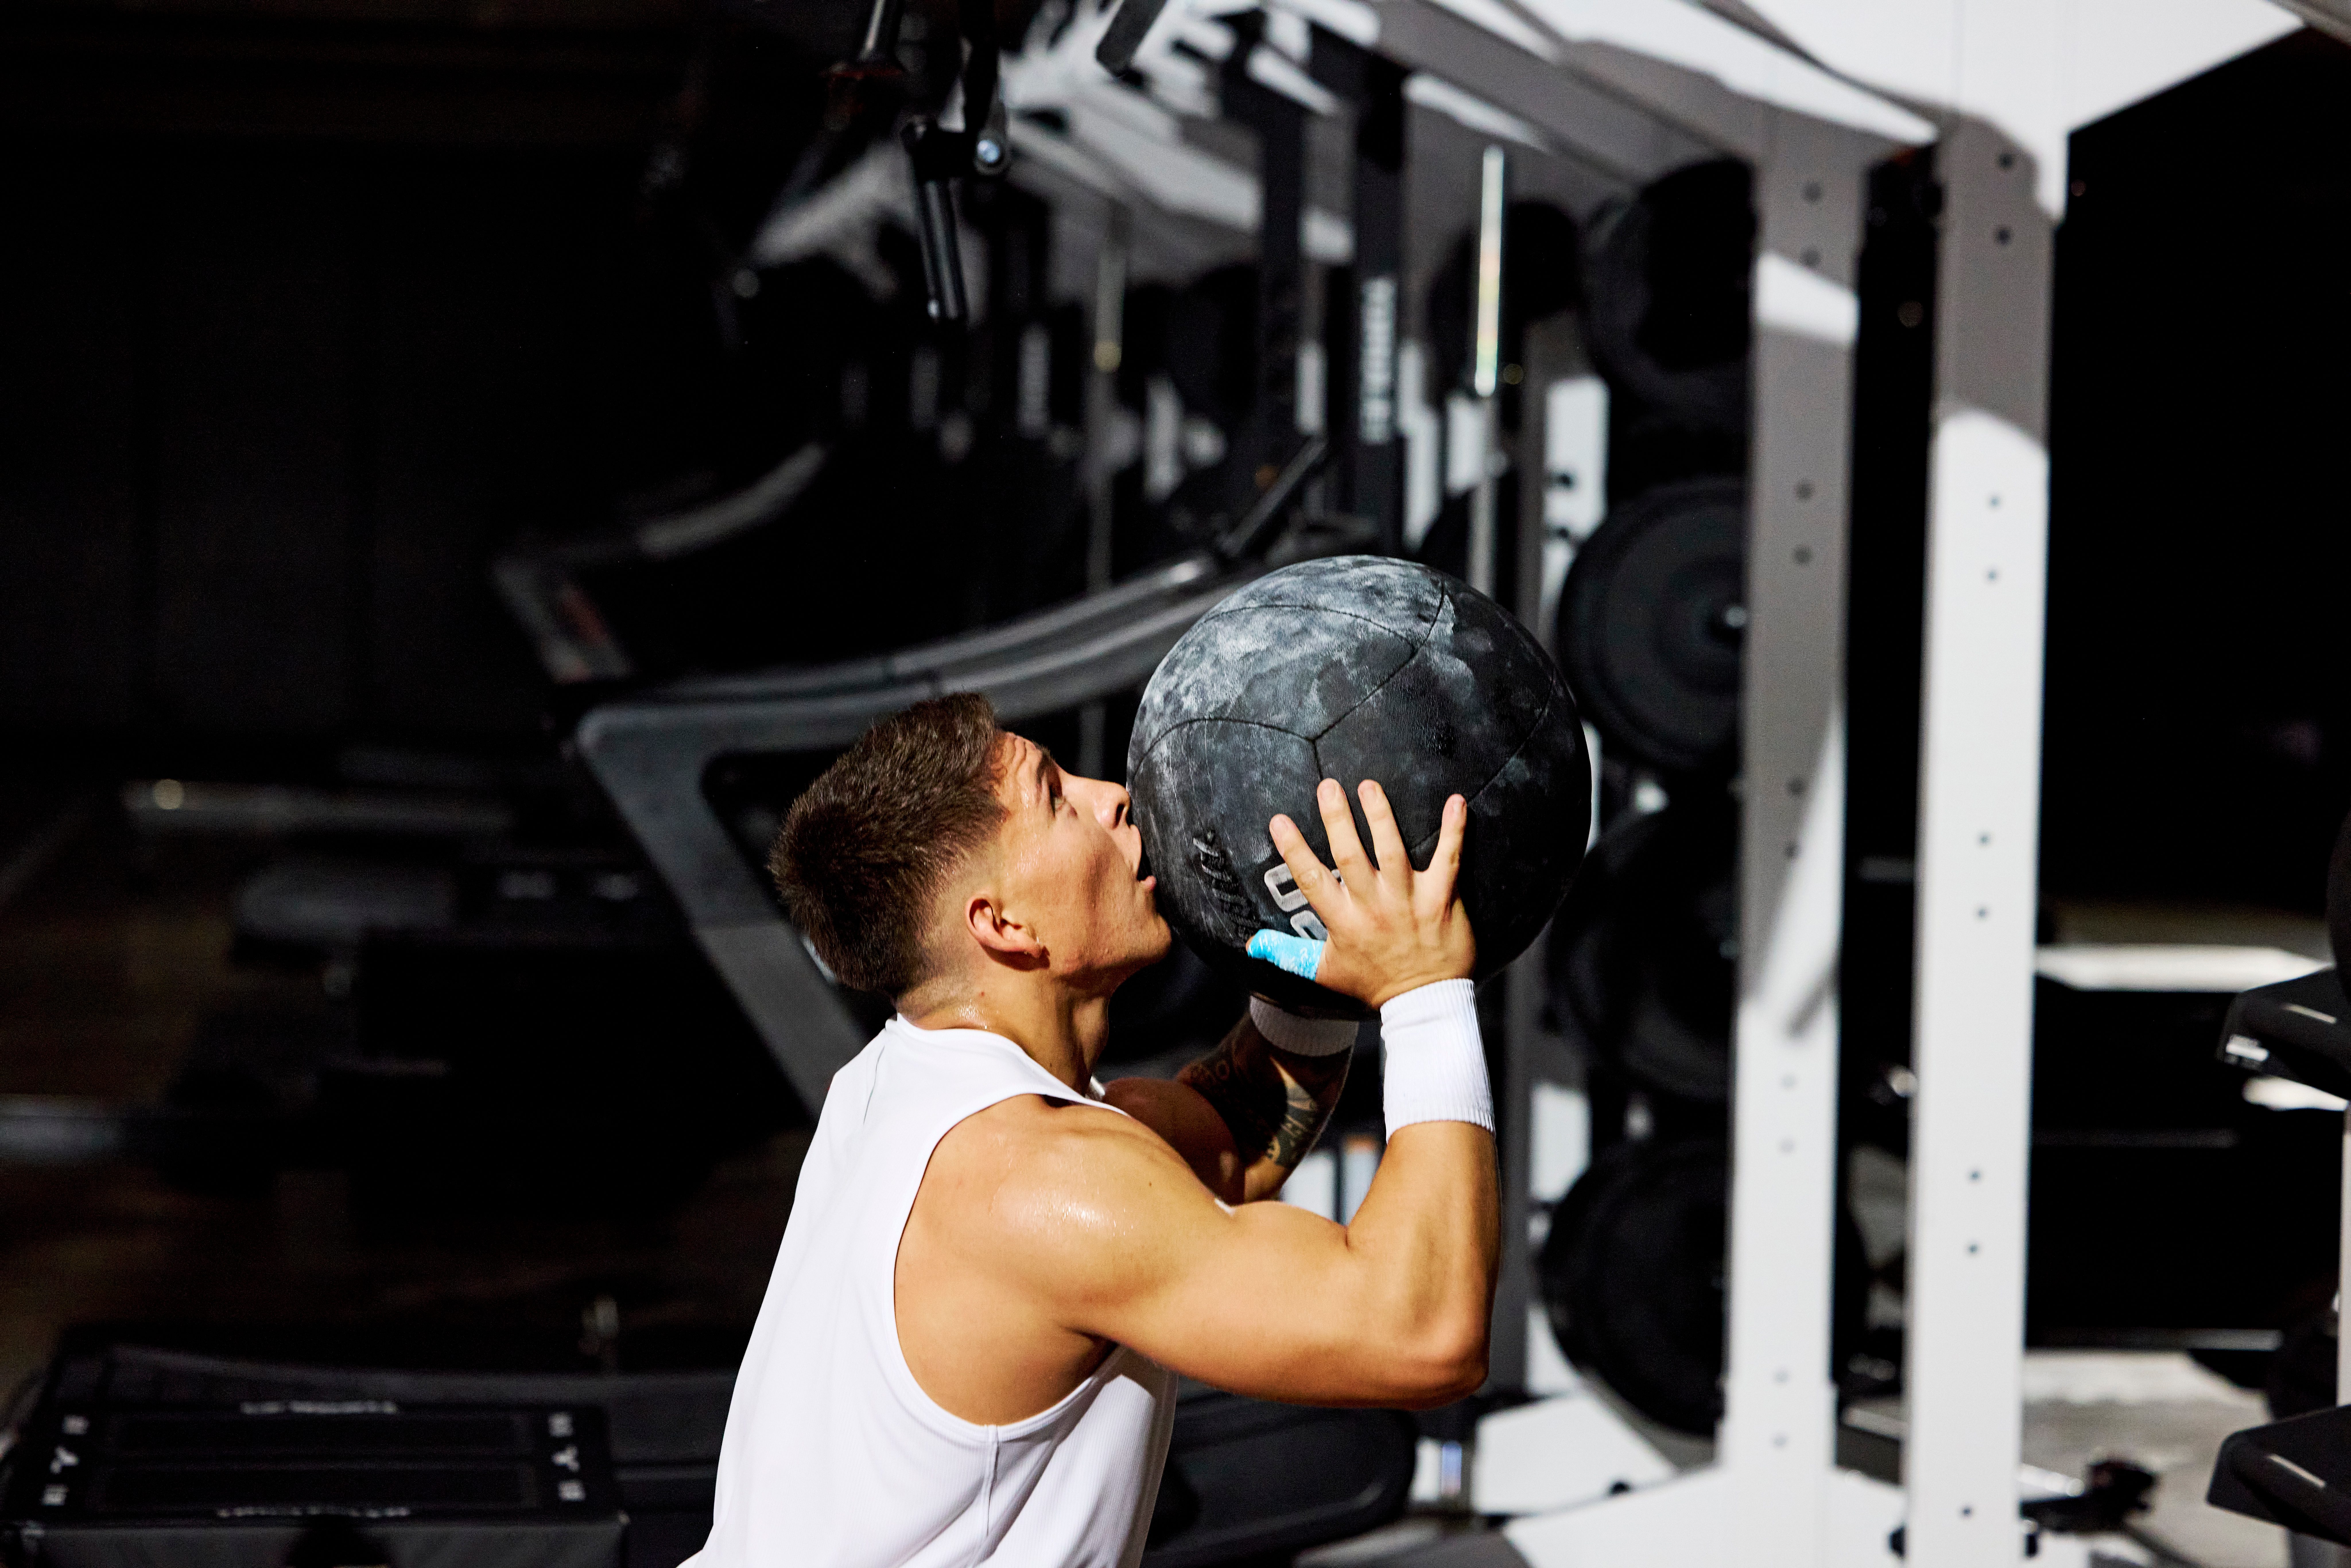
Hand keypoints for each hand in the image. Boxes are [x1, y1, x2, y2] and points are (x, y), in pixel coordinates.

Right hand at [1263, 780, 1473, 1009]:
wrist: (1423, 1003)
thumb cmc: (1373, 984)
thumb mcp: (1323, 972)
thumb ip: (1288, 954)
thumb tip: (1252, 945)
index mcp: (1343, 921)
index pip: (1311, 879)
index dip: (1294, 849)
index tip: (1279, 820)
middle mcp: (1373, 906)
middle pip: (1350, 856)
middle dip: (1337, 819)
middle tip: (1327, 787)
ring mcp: (1409, 900)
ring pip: (1392, 850)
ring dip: (1381, 815)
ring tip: (1369, 786)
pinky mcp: (1441, 898)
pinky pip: (1449, 858)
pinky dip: (1454, 829)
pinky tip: (1455, 801)